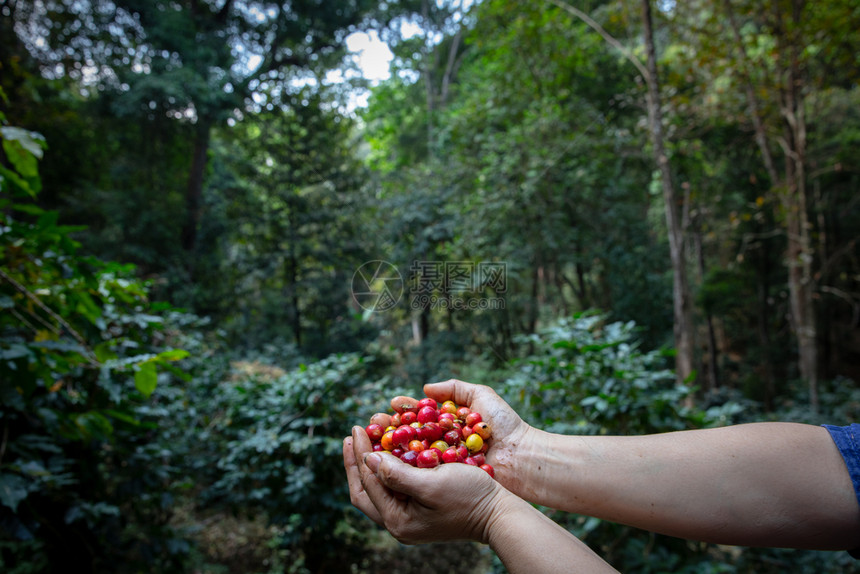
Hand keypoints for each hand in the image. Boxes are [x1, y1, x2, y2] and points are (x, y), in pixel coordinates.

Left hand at [343, 425, 508, 543]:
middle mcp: (399, 524)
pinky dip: (387, 469)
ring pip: (378, 489)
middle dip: (356, 462)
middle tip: (353, 434)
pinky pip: (394, 489)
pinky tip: (390, 452)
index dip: (360, 453)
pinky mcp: (420, 512)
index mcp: (398, 520)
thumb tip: (369, 459)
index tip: (358, 428)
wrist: (499, 515)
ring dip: (370, 464)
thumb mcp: (432, 482)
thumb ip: (397, 474)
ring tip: (366, 440)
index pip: (368, 482)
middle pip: (365, 490)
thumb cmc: (470, 496)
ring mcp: (409, 519)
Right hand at [390, 379, 534, 494]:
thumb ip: (455, 389)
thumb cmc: (506, 426)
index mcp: (448, 423)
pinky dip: (405, 468)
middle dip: (390, 428)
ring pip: (410, 454)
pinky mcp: (446, 481)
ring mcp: (442, 463)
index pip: (418, 414)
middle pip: (408, 434)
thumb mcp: (482, 397)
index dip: (403, 410)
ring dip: (391, 448)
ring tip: (376, 440)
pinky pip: (421, 473)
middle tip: (375, 423)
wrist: (524, 457)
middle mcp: (442, 443)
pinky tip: (390, 462)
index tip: (391, 405)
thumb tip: (425, 387)